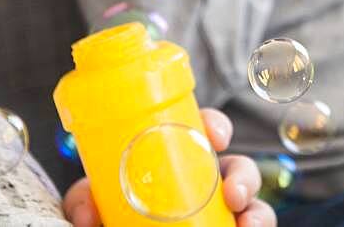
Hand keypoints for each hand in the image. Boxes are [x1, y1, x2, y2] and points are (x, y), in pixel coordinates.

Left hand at [63, 109, 276, 226]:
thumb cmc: (109, 215)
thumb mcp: (95, 203)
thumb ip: (85, 202)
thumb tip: (87, 213)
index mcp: (177, 159)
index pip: (203, 131)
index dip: (216, 126)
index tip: (217, 136)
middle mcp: (204, 183)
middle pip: (237, 167)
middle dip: (244, 175)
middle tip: (234, 194)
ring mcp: (218, 214)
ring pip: (253, 203)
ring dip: (258, 211)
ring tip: (248, 224)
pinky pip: (252, 225)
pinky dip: (258, 225)